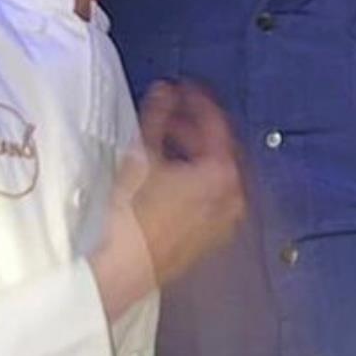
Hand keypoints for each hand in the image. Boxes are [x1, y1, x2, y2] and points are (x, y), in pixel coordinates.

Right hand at [92, 83, 245, 316]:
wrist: (121, 270)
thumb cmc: (132, 212)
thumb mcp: (142, 155)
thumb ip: (159, 117)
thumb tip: (167, 90)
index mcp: (223, 173)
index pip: (216, 123)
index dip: (197, 100)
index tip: (181, 85)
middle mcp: (234, 197)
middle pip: (219, 149)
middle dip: (194, 127)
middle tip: (169, 113)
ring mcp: (224, 221)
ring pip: (215, 175)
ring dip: (193, 154)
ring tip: (164, 144)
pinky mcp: (211, 238)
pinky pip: (211, 197)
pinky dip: (196, 180)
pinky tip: (169, 177)